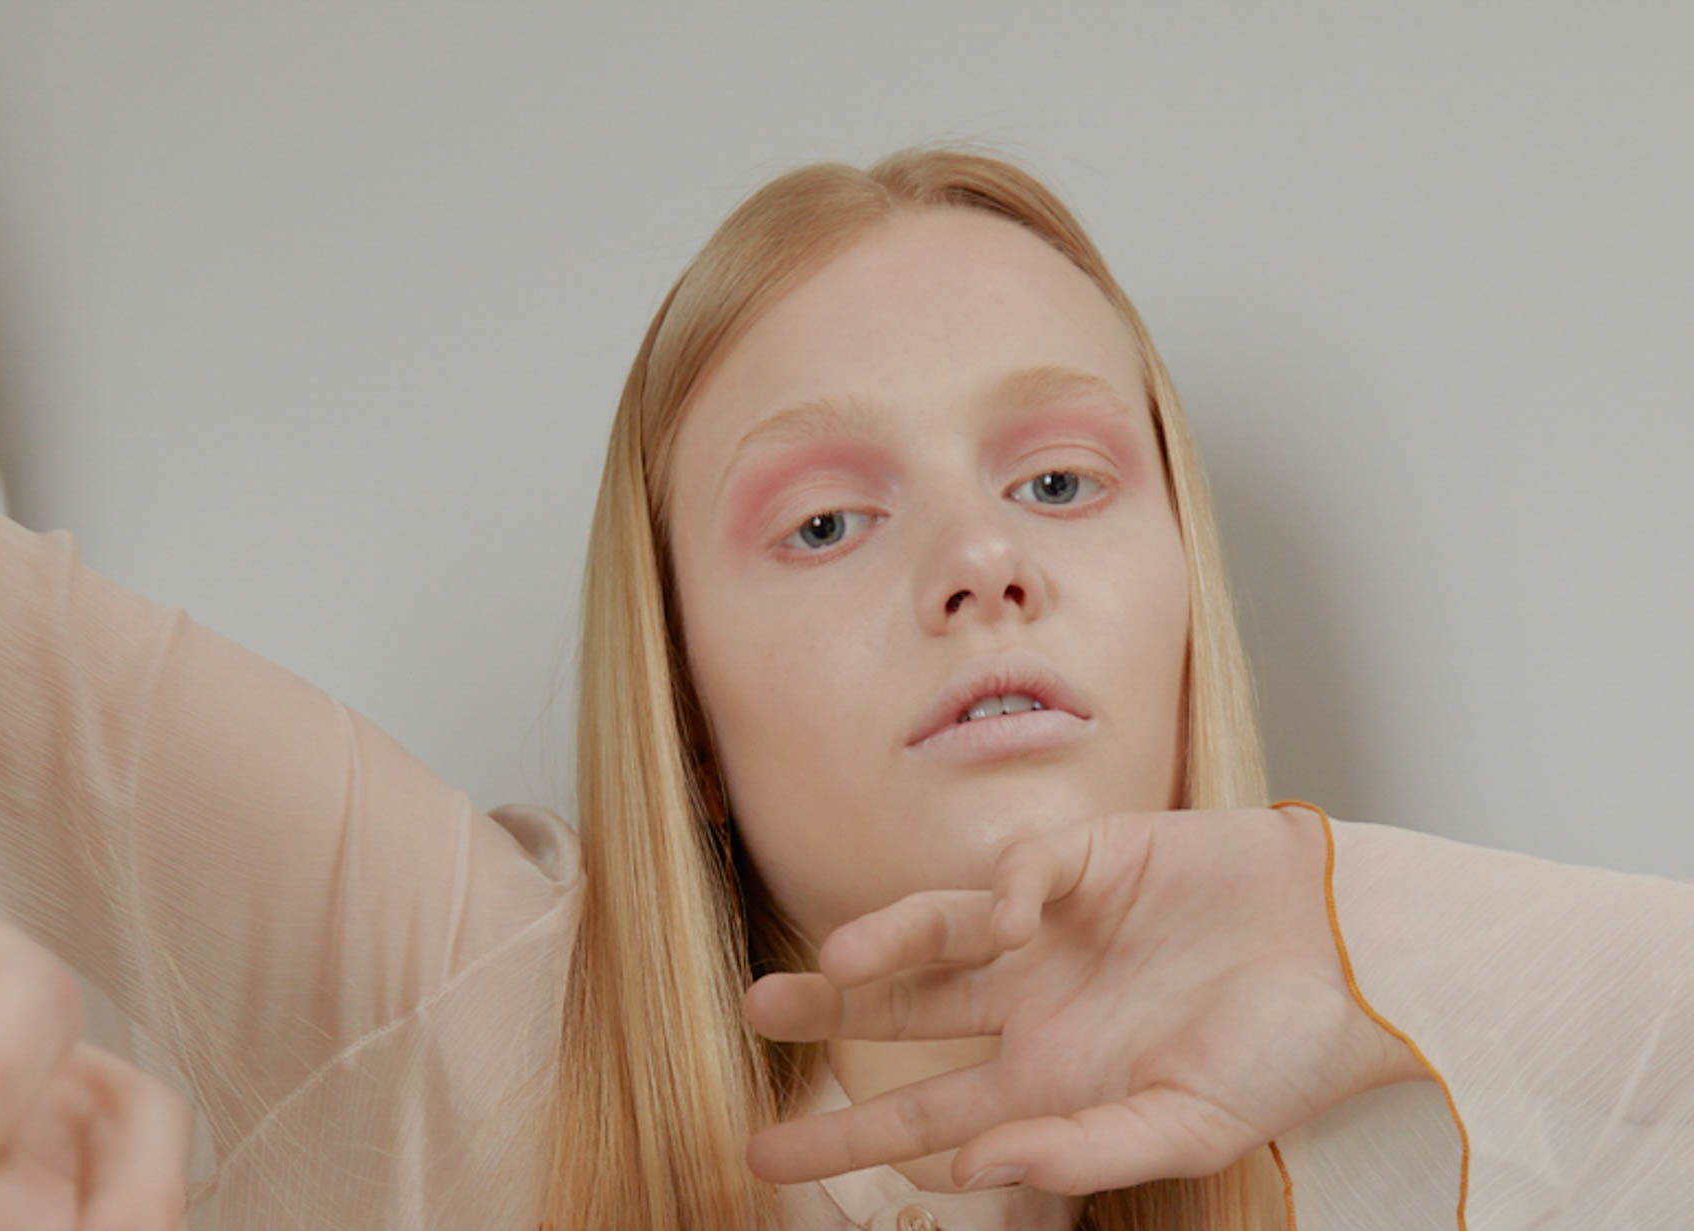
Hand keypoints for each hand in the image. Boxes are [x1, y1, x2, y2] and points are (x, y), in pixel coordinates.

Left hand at [743, 806, 1424, 1193]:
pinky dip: (1006, 895)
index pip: (923, 1113)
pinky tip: (1016, 923)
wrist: (1367, 962)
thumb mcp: (1186, 1131)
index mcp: (1049, 1080)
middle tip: (753, 1013)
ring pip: (938, 932)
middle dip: (827, 1014)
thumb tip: (959, 1171)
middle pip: (905, 1011)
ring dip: (883, 944)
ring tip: (831, 967)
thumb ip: (1074, 1155)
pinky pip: (1022, 874)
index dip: (845, 1135)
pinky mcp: (1090, 862)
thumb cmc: (1288, 1056)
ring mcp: (1056, 931)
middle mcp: (1034, 1004)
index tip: (762, 1155)